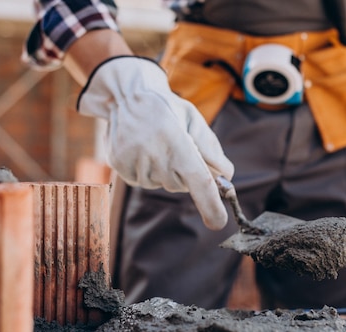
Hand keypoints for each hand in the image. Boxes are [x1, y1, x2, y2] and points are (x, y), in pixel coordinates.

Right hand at [77, 56, 233, 229]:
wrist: (128, 96)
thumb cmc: (169, 109)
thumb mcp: (194, 121)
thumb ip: (211, 150)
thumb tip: (226, 178)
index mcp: (176, 139)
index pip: (198, 180)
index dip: (210, 204)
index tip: (218, 222)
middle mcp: (153, 152)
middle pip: (181, 185)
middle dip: (185, 174)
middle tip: (177, 148)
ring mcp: (133, 161)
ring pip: (162, 184)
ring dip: (166, 171)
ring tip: (156, 144)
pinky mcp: (120, 166)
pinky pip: (144, 182)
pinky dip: (149, 171)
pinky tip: (143, 150)